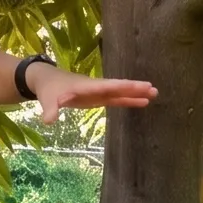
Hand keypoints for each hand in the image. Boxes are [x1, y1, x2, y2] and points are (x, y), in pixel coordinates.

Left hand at [33, 66, 158, 123]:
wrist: (47, 81)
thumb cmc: (48, 89)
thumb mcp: (47, 100)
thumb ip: (49, 110)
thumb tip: (48, 121)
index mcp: (87, 86)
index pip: (108, 86)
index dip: (124, 86)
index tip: (140, 85)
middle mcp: (96, 87)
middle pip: (118, 88)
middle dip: (135, 88)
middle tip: (154, 89)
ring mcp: (99, 92)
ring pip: (120, 93)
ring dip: (136, 94)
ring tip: (154, 94)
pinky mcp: (98, 98)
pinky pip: (116, 99)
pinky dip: (128, 101)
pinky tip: (142, 102)